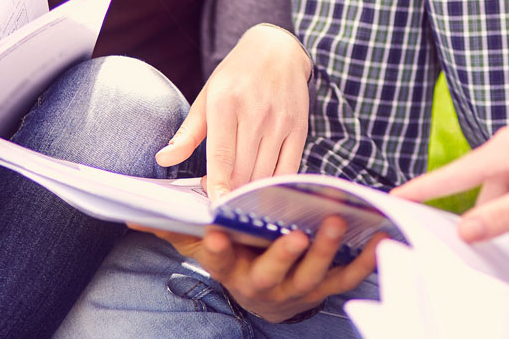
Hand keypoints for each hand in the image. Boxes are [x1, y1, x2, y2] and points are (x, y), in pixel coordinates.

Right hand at [134, 215, 384, 322]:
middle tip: (292, 234)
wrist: (268, 294)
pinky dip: (365, 258)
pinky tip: (378, 236)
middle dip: (282, 254)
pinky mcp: (327, 287)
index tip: (215, 233)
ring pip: (313, 274)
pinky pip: (348, 276)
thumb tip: (130, 214)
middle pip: (272, 272)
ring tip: (335, 222)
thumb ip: (173, 227)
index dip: (215, 249)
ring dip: (326, 250)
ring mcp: (298, 289)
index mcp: (230, 269)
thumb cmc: (234, 257)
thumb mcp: (202, 244)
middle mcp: (263, 285)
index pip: (218, 260)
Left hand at [155, 24, 309, 198]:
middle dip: (229, 189)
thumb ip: (187, 133)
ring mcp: (280, 122)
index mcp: (226, 103)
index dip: (218, 185)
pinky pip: (288, 170)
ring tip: (235, 185)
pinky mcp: (300, 129)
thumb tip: (163, 159)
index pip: (222, 155)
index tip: (213, 205)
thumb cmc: (236, 77)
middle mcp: (256, 112)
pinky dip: (273, 185)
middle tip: (217, 189)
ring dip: (248, 189)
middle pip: (242, 169)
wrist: (277, 51)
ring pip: (263, 173)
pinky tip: (259, 184)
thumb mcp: (207, 97)